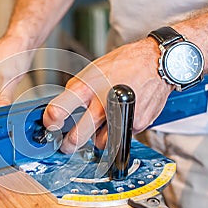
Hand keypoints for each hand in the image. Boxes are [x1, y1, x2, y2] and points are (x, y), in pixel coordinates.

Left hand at [43, 38, 173, 153]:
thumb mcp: (92, 70)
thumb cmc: (124, 64)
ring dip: (98, 137)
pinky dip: (119, 130)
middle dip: (69, 145)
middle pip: (77, 137)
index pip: (58, 110)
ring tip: (103, 123)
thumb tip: (63, 107)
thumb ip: (77, 90)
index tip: (51, 127)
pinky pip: (121, 136)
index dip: (51, 122)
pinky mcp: (136, 124)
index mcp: (87, 88)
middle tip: (66, 145)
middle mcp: (102, 104)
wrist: (156, 62)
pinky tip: (122, 115)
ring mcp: (120, 116)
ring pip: (100, 142)